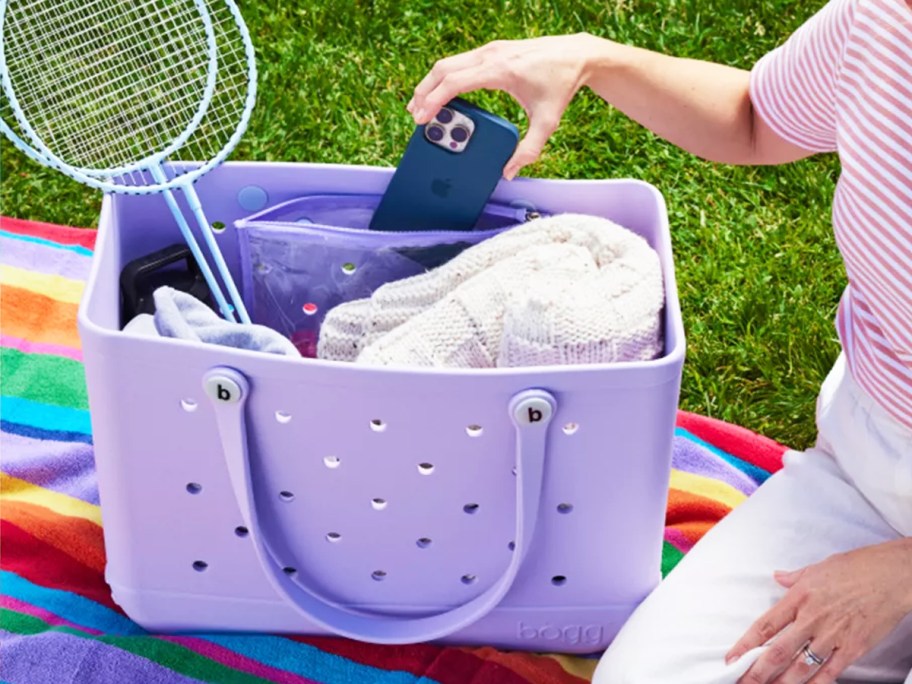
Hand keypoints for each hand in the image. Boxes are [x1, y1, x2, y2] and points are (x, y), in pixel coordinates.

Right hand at [407, 33, 599, 179]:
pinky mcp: (492, 50)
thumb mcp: (548, 122)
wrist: (577, 55)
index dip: (434, 100)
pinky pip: (459, 62)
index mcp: (500, 70)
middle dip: (424, 92)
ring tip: (422, 106)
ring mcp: (490, 50)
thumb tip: (510, 172)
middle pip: (442, 69)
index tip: (422, 117)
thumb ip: (529, 150)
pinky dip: (445, 78)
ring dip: (431, 83)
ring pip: (447, 63)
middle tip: (415, 116)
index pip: (455, 82)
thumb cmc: (562, 84)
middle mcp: (491, 55)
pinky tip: (442, 93)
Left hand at [727, 540, 911, 683]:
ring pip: (801, 667)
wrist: (892, 576)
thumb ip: (794, 578)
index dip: (745, 645)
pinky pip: (830, 672)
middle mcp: (811, 619)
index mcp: (798, 598)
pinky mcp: (853, 648)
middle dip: (757, 672)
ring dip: (782, 682)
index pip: (765, 626)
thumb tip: (778, 577)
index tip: (731, 658)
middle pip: (777, 652)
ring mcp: (832, 635)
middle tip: (743, 683)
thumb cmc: (857, 567)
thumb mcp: (818, 567)